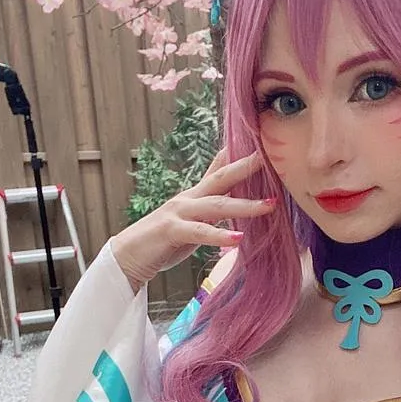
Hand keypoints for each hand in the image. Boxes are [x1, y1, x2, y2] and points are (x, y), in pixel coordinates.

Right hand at [110, 149, 276, 289]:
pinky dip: (219, 235)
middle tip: (272, 159)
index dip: (239, 156)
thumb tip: (230, 196)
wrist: (128, 256)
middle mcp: (188, 199)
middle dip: (246, 168)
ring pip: (216, 205)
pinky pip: (199, 232)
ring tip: (269, 205)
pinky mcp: (171, 231)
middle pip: (221, 179)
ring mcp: (178, 213)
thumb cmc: (163, 241)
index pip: (219, 170)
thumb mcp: (191, 219)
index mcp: (194, 196)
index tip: (263, 144)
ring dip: (244, 206)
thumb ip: (208, 205)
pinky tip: (238, 239)